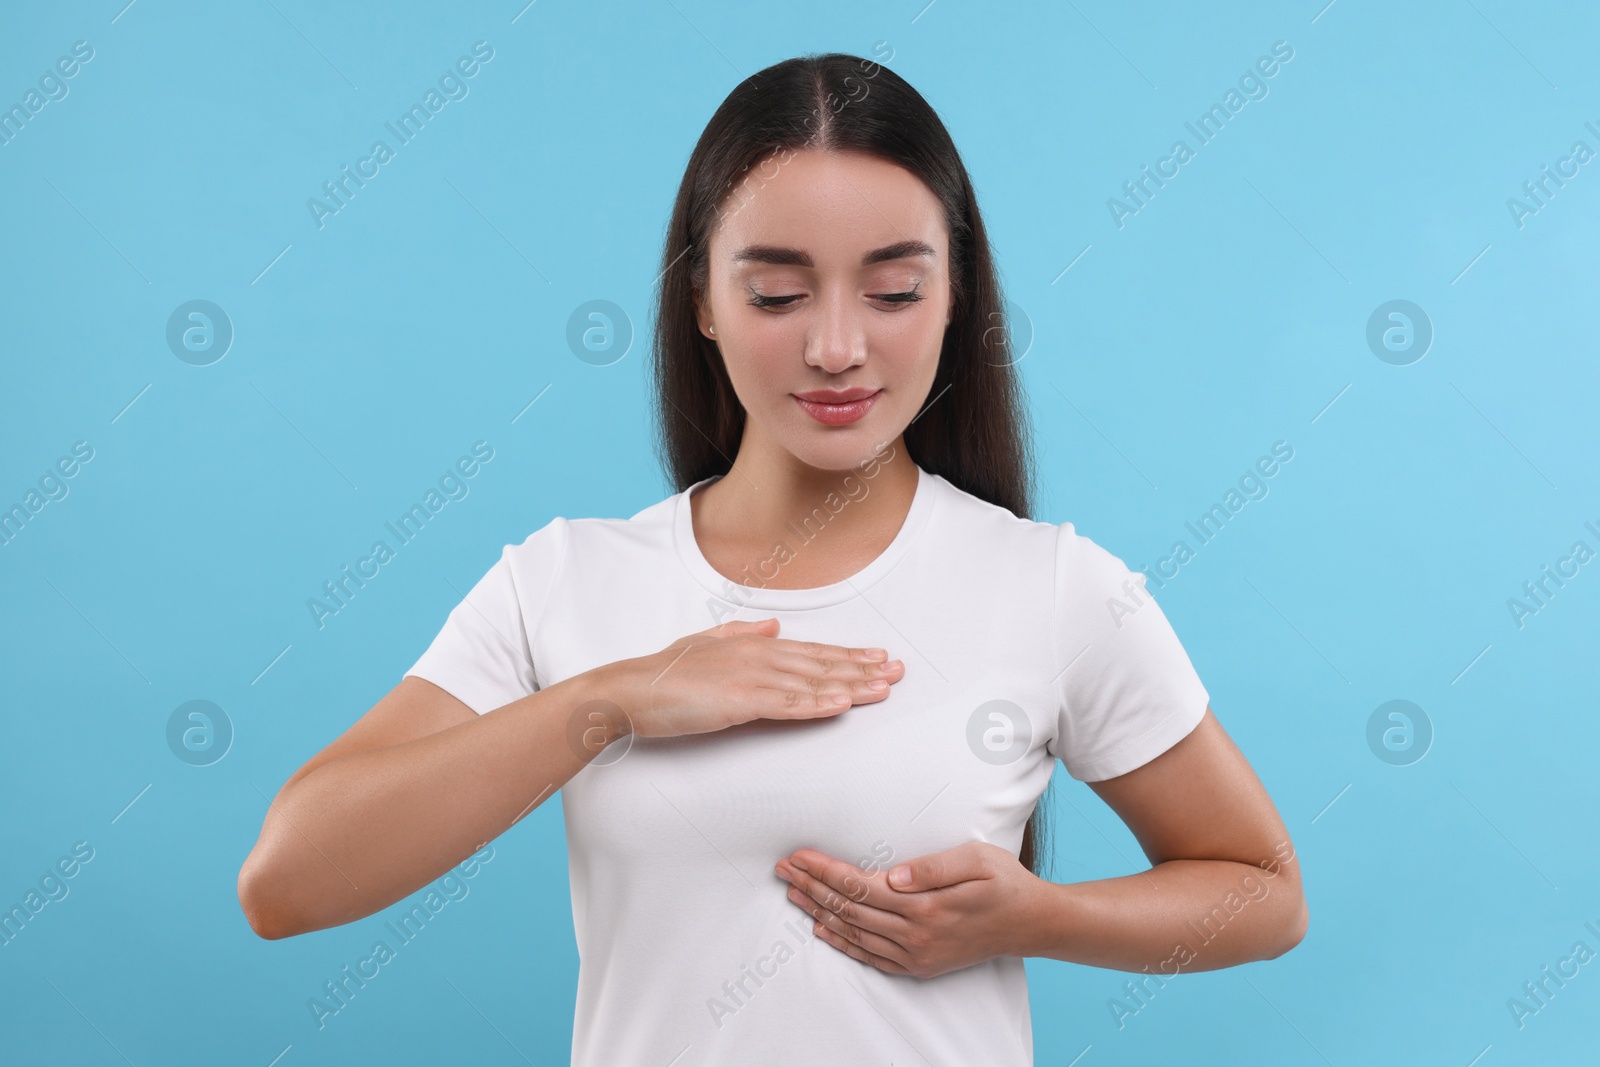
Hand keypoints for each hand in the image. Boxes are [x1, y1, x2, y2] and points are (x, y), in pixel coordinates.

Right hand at [607, 618, 904, 738]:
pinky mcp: (740, 701)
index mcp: (753, 645)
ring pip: (812, 683)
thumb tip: (773, 626)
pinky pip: (788, 705)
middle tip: (898, 671)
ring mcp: (751, 677)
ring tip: (883, 687)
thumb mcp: (705, 643)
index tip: (877, 657)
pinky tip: (842, 705)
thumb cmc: (664, 673)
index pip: (811, 652)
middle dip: (862, 668)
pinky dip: (818, 705)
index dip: (847, 655)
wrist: (630, 689)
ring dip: (851, 686)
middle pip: (821, 664)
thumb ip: (741, 634)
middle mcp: (758, 655)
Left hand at [774, 841, 1042, 978]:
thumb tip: (892, 875)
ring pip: (854, 933)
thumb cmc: (1006, 882)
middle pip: (849, 909)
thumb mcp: (977, 859)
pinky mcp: (920, 965)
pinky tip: (823, 930)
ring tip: (792, 894)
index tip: (799, 855)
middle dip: (811, 887)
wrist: (1033, 924)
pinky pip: (871, 956)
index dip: (825, 870)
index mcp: (926, 906)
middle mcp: (916, 935)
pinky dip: (843, 943)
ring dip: (819, 912)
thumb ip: (933, 867)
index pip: (860, 885)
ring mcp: (917, 954)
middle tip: (782, 869)